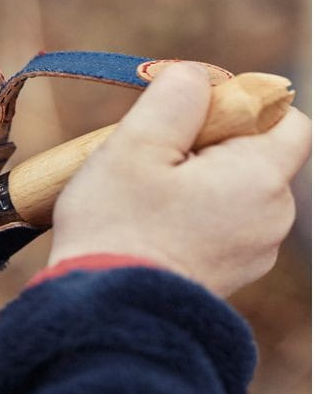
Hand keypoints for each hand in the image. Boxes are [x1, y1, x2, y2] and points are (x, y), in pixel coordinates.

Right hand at [50, 63, 310, 296]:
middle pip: (257, 151)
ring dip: (197, 176)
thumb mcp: (136, 144)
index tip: (190, 117)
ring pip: (235, 185)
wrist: (107, 316)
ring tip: (149, 194)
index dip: (242, 104)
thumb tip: (199, 77)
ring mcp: (254, 250)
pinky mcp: (231, 271)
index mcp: (260, 181)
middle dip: (209, 141)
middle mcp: (272, 218)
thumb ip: (176, 96)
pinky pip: (223, 219)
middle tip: (156, 157)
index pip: (286, 118)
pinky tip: (154, 222)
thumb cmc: (116, 227)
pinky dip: (195, 209)